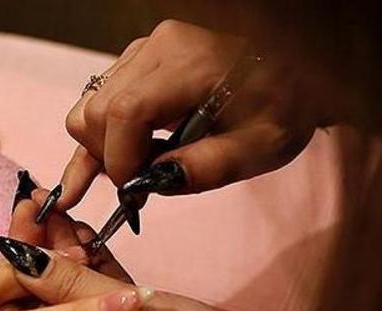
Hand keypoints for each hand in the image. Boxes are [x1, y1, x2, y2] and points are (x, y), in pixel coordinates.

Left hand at [0, 228, 297, 310]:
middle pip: (36, 309)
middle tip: (21, 207)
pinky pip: (102, 305)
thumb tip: (14, 255)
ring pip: (69, 302)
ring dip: (62, 257)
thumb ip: (71, 287)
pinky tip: (84, 230)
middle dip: (29, 255)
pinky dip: (94, 271)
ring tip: (50, 208)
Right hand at [54, 19, 316, 210]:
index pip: (126, 113)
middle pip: (97, 111)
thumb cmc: (285, 108)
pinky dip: (99, 138)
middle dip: (110, 158)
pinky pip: (99, 101)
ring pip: (90, 108)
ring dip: (103, 149)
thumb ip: (208, 167)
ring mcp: (144, 51)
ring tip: (143, 168)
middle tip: (145, 183)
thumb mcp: (261, 148)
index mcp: (191, 62)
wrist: (296, 77)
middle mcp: (159, 47)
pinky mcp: (139, 63)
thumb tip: (150, 185)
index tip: (137, 191)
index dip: (121, 160)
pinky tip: (85, 176)